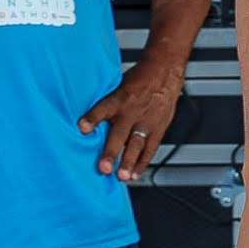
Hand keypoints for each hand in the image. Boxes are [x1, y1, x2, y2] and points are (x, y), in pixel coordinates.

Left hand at [77, 58, 183, 181]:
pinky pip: (151, 148)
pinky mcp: (159, 128)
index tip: (82, 128)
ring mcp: (147, 121)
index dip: (92, 118)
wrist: (165, 71)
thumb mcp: (118, 84)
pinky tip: (135, 173)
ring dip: (129, 162)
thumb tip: (86, 117)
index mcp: (120, 98)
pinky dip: (143, 162)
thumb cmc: (139, 78)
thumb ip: (106, 103)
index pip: (103, 108)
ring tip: (122, 176)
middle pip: (120, 134)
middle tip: (104, 168)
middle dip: (112, 152)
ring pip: (137, 144)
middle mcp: (133, 111)